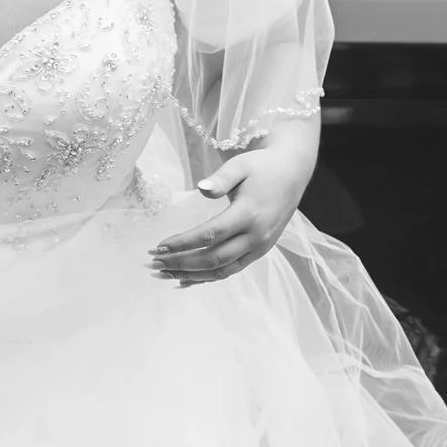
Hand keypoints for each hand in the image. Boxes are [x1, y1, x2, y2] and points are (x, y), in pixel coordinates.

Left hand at [149, 136, 311, 287]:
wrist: (292, 172)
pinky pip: (231, 271)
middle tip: (153, 263)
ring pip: (222, 270)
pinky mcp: (259, 252)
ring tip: (164, 274)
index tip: (158, 246)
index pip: (210, 235)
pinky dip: (208, 278)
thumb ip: (221, 179)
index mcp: (249, 214)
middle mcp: (256, 236)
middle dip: (180, 263)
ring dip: (191, 275)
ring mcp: (259, 248)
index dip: (183, 243)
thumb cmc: (263, 166)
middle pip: (213, 258)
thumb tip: (201, 188)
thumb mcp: (241, 165)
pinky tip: (186, 280)